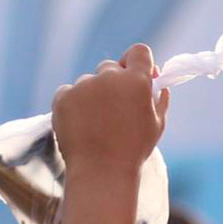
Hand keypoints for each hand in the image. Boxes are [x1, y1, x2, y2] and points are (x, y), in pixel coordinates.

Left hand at [51, 43, 171, 173]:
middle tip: (115, 110)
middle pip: (111, 67)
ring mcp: (84, 85)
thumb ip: (160, 101)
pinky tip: (81, 126)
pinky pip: (69, 93)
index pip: (139, 51)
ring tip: (96, 126)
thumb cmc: (133, 151)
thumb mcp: (157, 126)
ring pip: (88, 82)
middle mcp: (109, 76)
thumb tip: (160, 86)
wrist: (101, 172)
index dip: (138, 62)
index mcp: (136, 81)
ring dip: (93, 96)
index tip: (138, 76)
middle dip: (113, 83)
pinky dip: (73, 105)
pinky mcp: (63, 97)